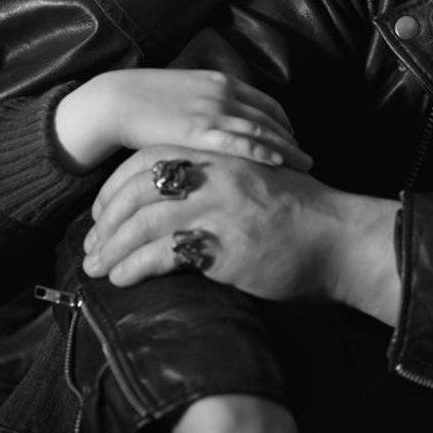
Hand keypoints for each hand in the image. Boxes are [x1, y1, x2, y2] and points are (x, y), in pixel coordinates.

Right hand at [53, 69, 311, 172]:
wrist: (115, 100)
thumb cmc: (144, 100)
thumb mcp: (185, 92)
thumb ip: (208, 103)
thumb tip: (221, 120)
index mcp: (221, 82)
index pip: (266, 103)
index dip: (284, 123)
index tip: (294, 139)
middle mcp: (224, 94)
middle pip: (271, 118)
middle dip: (292, 139)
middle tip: (307, 158)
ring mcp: (214, 112)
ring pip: (263, 131)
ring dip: (288, 149)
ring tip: (305, 166)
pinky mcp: (200, 131)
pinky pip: (241, 143)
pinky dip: (264, 152)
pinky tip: (280, 163)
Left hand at [82, 147, 400, 322]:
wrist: (342, 239)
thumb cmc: (302, 216)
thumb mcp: (257, 179)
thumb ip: (220, 178)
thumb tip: (180, 195)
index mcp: (221, 153)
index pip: (149, 159)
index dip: (116, 187)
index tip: (101, 213)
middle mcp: (216, 173)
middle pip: (139, 189)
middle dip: (106, 220)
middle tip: (90, 247)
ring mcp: (220, 207)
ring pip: (144, 221)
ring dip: (112, 247)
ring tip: (97, 268)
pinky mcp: (225, 243)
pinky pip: (164, 253)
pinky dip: (135, 266)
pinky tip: (123, 279)